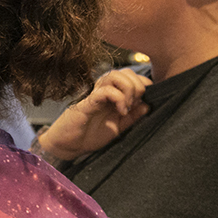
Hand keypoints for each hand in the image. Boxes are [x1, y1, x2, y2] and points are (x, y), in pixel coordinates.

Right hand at [38, 68, 152, 160]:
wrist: (70, 145)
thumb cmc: (90, 135)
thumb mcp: (118, 127)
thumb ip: (132, 117)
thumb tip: (148, 105)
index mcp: (112, 94)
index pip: (130, 76)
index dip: (142, 84)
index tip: (144, 101)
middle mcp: (104, 90)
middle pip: (125, 72)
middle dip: (137, 86)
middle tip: (135, 104)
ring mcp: (95, 94)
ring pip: (115, 75)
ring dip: (128, 89)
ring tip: (127, 107)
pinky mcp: (87, 103)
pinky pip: (106, 91)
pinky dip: (118, 99)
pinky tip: (120, 112)